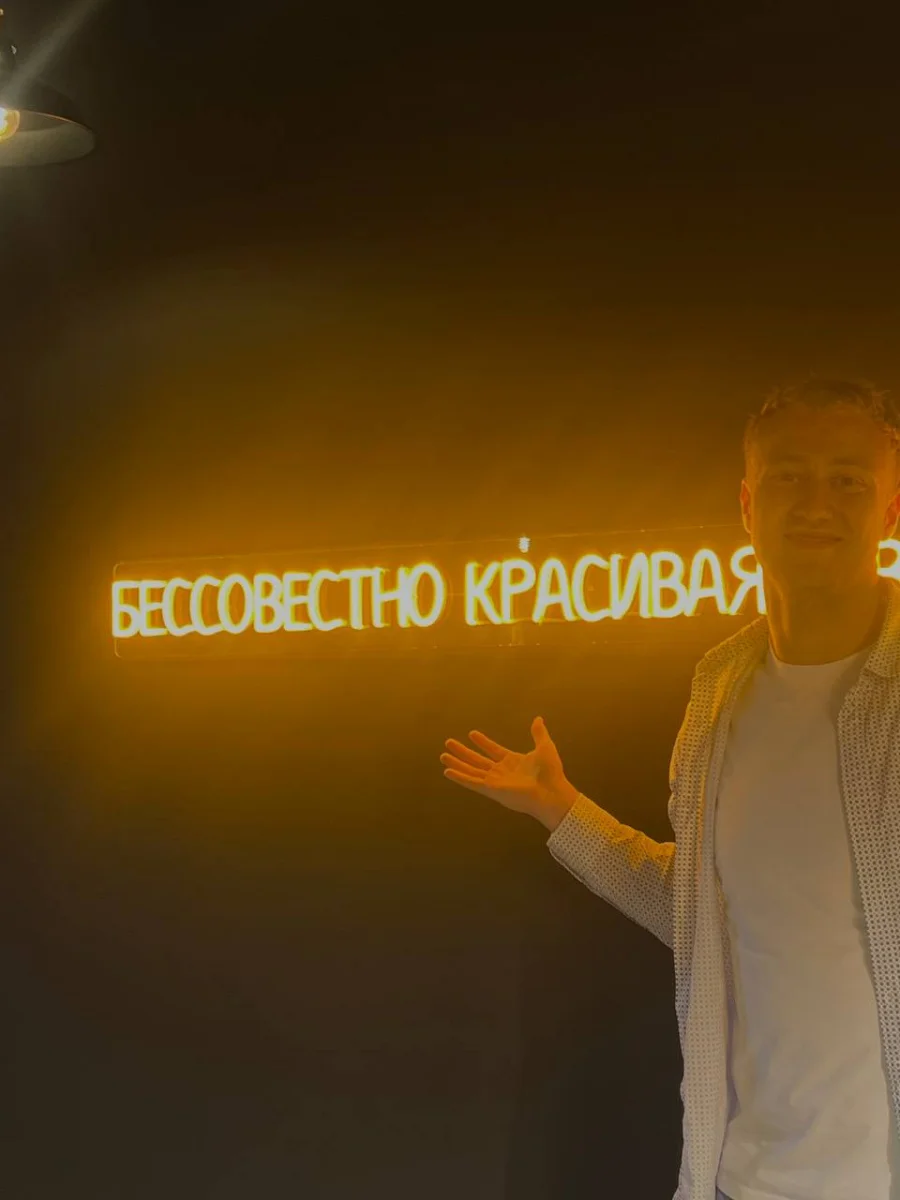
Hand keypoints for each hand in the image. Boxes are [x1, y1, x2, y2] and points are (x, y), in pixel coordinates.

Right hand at [440, 716, 579, 830]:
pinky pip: (472, 782)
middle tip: (449, 743)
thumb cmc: (551, 772)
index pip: (493, 750)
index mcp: (513, 762)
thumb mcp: (544, 747)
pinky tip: (447, 772)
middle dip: (463, 752)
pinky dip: (459, 777)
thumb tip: (538, 719)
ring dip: (457, 763)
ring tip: (443, 755)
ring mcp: (495, 781)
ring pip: (471, 770)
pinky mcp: (491, 789)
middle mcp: (501, 772)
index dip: (483, 742)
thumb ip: (538, 733)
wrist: (551, 791)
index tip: (472, 734)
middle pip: (477, 760)